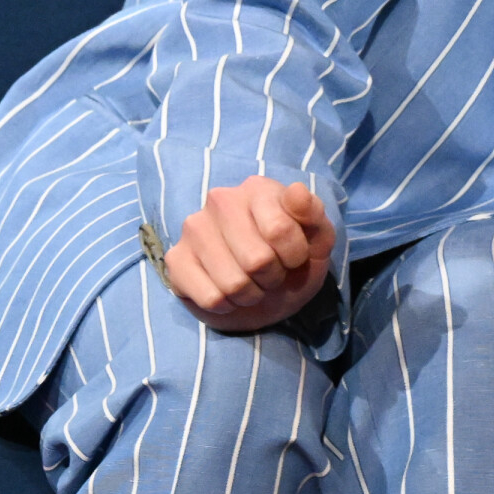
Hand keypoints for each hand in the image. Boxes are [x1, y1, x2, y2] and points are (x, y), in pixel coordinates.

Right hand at [163, 176, 333, 333]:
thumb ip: (313, 214)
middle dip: (272, 277)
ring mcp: (193, 228)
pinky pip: (210, 298)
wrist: (268, 292)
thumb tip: (296, 190)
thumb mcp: (318, 238)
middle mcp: (220, 200)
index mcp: (258, 188)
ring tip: (252, 282)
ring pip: (233, 283)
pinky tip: (228, 292)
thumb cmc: (294, 259)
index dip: (295, 256)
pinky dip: (227, 305)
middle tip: (271, 272)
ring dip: (251, 294)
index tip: (295, 256)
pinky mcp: (175, 259)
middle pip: (257, 260)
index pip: (280, 230)